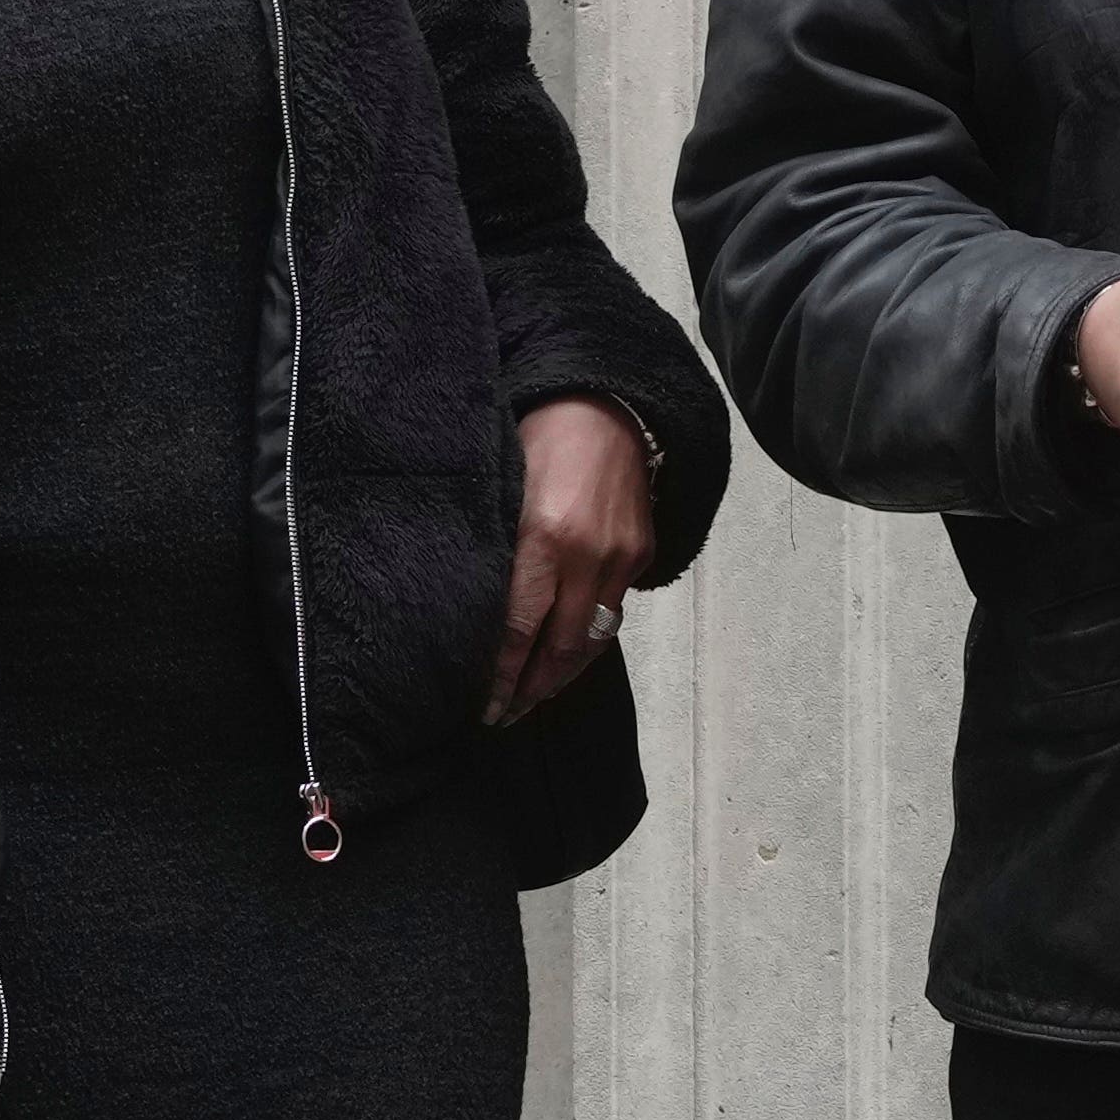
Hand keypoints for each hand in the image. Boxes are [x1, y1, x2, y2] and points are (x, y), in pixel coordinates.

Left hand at [489, 396, 655, 720]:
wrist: (606, 402)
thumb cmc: (538, 436)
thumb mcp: (503, 489)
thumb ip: (499, 551)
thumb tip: (477, 614)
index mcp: (543, 537)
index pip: (518, 628)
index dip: (501, 676)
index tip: (484, 706)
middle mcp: (588, 555)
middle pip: (560, 648)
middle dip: (531, 690)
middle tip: (504, 717)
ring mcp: (622, 557)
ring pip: (593, 640)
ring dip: (561, 675)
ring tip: (533, 697)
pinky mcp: (642, 553)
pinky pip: (613, 613)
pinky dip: (588, 641)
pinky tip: (567, 654)